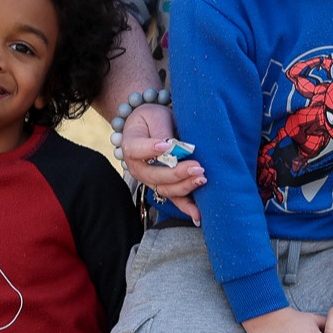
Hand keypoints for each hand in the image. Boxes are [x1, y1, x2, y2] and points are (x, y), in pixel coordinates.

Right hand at [121, 103, 205, 220]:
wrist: (151, 127)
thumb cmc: (153, 119)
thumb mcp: (156, 116)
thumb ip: (161, 130)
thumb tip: (171, 145)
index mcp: (131, 146)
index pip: (137, 149)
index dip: (150, 148)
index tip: (167, 144)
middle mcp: (138, 168)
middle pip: (154, 175)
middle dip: (176, 173)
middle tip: (196, 166)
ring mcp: (151, 180)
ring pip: (165, 189)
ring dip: (184, 187)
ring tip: (202, 178)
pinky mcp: (164, 187)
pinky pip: (175, 199)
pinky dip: (187, 208)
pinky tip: (198, 216)